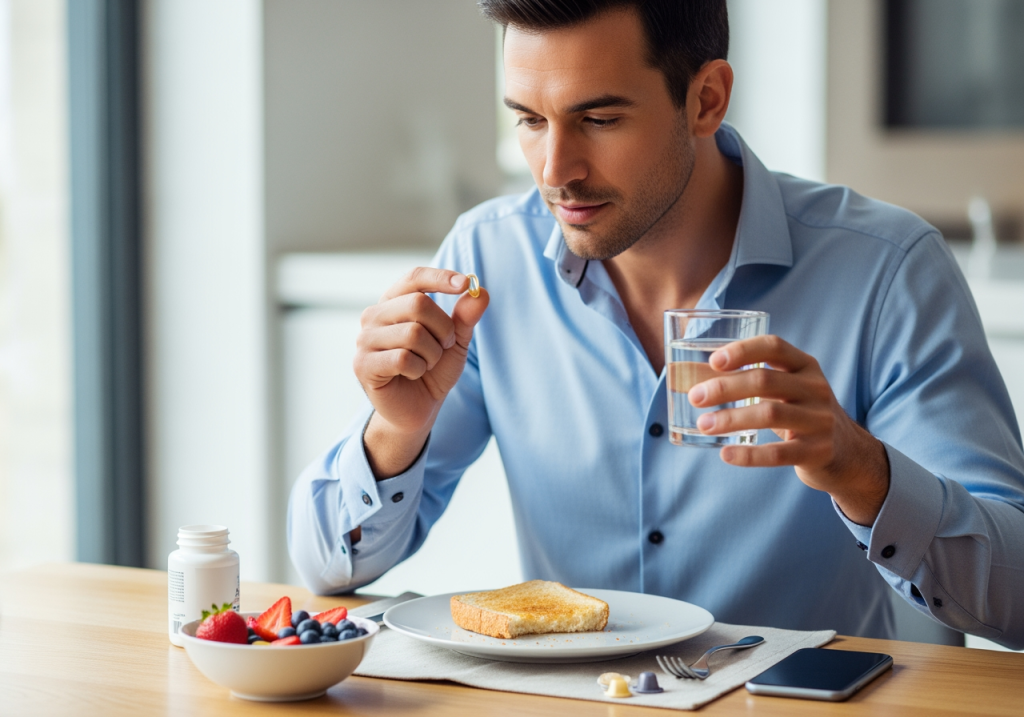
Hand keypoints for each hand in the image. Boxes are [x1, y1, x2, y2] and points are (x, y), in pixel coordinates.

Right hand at [354, 267, 488, 477]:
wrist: (418, 409)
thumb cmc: (432, 370)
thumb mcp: (455, 342)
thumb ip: (465, 317)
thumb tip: (482, 293)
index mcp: (394, 302)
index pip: (414, 278)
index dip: (439, 277)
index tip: (465, 283)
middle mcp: (374, 315)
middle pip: (418, 303)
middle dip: (443, 328)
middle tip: (444, 346)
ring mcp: (365, 340)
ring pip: (413, 333)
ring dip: (432, 353)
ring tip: (426, 363)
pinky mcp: (363, 365)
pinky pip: (403, 358)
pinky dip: (419, 369)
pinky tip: (413, 374)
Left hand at [687, 335, 889, 524]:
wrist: (847, 453)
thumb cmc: (799, 412)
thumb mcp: (782, 390)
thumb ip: (740, 380)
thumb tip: (683, 375)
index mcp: (805, 365)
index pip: (774, 347)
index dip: (743, 351)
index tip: (713, 361)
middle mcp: (816, 388)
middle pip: (765, 381)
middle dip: (725, 388)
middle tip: (695, 397)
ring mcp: (820, 420)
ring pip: (770, 414)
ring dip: (730, 418)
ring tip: (703, 424)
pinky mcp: (818, 452)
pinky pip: (779, 453)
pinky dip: (749, 454)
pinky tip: (725, 453)